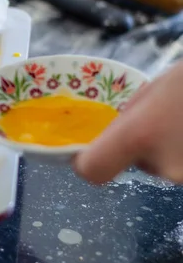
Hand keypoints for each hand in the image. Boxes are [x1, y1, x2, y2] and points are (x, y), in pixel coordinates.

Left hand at [75, 61, 182, 183]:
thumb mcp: (151, 91)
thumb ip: (127, 120)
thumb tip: (112, 137)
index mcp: (139, 135)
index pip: (92, 170)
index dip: (88, 162)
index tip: (90, 151)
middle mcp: (163, 165)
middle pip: (136, 165)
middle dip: (143, 147)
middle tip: (164, 121)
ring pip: (163, 167)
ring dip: (169, 150)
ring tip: (182, 122)